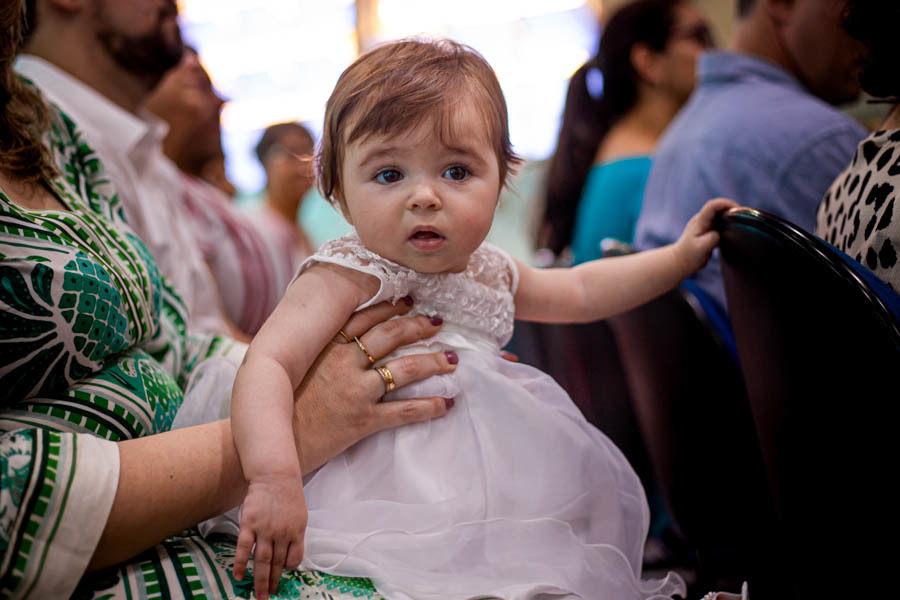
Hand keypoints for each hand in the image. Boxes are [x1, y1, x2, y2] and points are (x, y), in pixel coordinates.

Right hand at [233, 475, 307, 599]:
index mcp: (297, 531)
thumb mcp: (299, 515)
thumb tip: (289, 553)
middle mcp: (282, 533)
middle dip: (273, 582)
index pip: (294, 558)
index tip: (283, 575)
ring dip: (260, 580)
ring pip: (262, 560)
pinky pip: (244, 548)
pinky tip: (238, 576)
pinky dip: (241, 564)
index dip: (288, 568)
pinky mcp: (249, 525)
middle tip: (268, 596)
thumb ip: (294, 534)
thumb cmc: (288, 494)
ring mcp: (265, 529)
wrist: (275, 475)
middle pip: (277, 563)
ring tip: (258, 594)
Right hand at [292, 298, 457, 472]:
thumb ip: (318, 352)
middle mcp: (343, 364)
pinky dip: (430, 406)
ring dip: (432, 362)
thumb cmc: (281, 406)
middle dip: (418, 327)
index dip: (390, 308)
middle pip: (390, 336)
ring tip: (451, 359)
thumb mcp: (294, 367)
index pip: (365, 319)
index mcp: (326, 348)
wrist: (272, 441)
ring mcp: (355, 391)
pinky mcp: (362, 420)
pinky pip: (405, 411)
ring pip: (404, 369)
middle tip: (437, 322)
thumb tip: (343, 340)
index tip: (409, 302)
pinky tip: (447, 404)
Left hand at [674, 197, 737, 274]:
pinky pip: (718, 222)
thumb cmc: (689, 255)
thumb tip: (719, 233)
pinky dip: (726, 222)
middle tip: (743, 215)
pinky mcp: (706, 230)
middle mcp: (700, 220)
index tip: (737, 209)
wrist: (680, 261)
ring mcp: (703, 224)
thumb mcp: (701, 248)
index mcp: (699, 222)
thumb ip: (712, 239)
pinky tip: (733, 229)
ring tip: (741, 221)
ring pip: (718, 214)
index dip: (725, 203)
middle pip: (717, 207)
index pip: (712, 206)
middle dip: (730, 208)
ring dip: (729, 215)